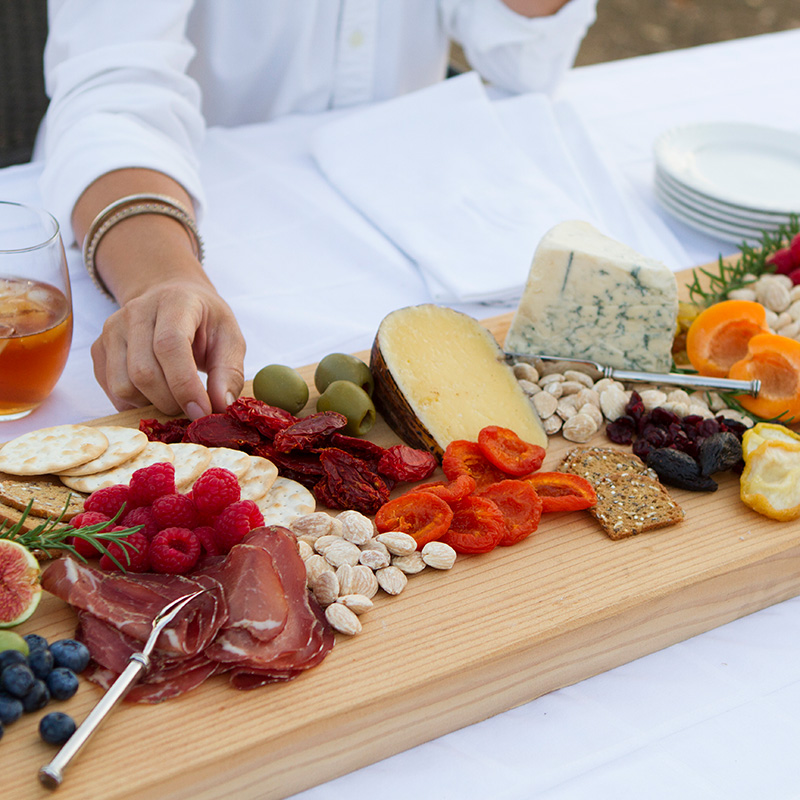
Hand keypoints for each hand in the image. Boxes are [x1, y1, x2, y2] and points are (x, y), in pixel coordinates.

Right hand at [91, 276, 244, 417]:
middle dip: (172, 402)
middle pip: (143, 372)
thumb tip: (220, 405)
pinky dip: (136, 404)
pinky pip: (112, 391)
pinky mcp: (99, 349)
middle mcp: (136, 311)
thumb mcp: (230, 339)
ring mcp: (112, 329)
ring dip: (153, 405)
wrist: (171, 299)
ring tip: (175, 397)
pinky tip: (155, 393)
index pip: (169, 345)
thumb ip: (230, 372)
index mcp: (174, 302)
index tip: (202, 411)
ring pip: (123, 386)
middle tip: (193, 407)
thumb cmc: (204, 322)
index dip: (185, 385)